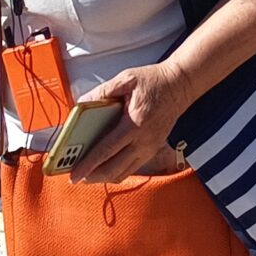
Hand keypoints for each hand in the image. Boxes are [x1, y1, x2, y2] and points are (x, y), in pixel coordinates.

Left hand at [69, 60, 198, 183]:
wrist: (180, 85)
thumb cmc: (155, 81)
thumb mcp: (126, 79)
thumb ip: (103, 91)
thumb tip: (82, 102)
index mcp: (135, 124)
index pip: (106, 150)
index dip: (88, 164)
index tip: (74, 173)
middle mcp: (144, 141)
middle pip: (113, 169)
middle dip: (92, 176)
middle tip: (75, 176)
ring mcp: (150, 148)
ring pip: (123, 173)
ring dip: (103, 176)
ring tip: (87, 174)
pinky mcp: (153, 149)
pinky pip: (132, 168)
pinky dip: (116, 171)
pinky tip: (105, 166)